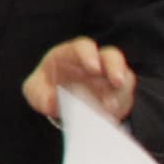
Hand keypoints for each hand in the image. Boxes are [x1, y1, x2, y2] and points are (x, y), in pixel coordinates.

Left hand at [21, 37, 135, 123]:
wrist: (60, 104)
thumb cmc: (47, 89)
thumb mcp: (36, 91)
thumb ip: (39, 95)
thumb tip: (52, 101)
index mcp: (72, 54)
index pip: (84, 47)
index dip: (89, 55)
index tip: (93, 67)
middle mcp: (95, 63)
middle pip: (112, 57)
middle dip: (116, 68)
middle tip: (117, 82)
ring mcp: (109, 79)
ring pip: (125, 78)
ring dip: (121, 92)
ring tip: (111, 107)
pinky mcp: (119, 96)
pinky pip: (126, 98)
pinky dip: (121, 106)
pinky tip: (110, 116)